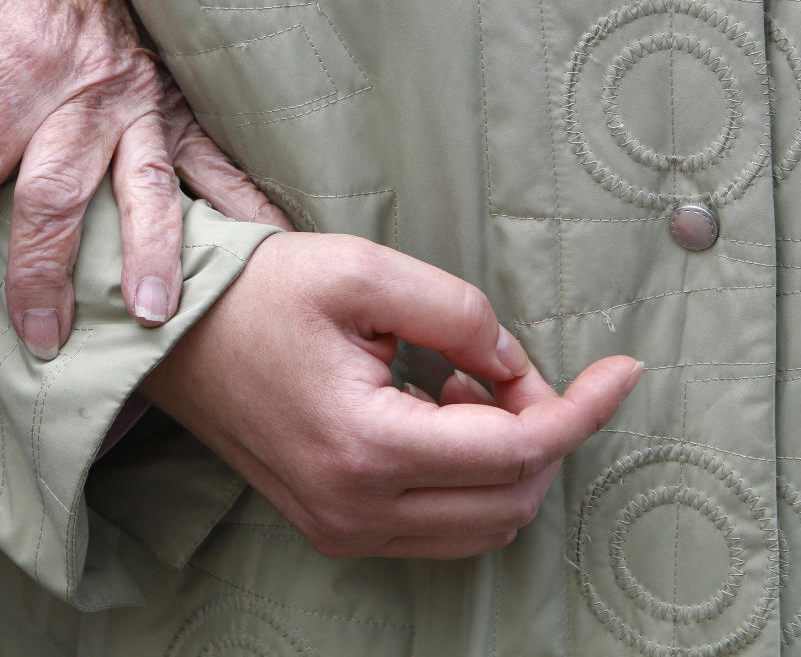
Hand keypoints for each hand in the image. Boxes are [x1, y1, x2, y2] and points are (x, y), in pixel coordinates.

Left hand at [0, 0, 289, 358]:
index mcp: (17, 67)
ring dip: (149, 255)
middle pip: (59, 197)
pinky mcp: (174, 101)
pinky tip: (268, 244)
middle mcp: (85, 91)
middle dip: (46, 272)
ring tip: (151, 317)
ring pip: (146, 189)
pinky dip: (244, 202)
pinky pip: (215, 157)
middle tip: (42, 337)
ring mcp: (140, 100)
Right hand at [142, 233, 641, 558]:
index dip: (584, 409)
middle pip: (510, 499)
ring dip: (505, 458)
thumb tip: (514, 364)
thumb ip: (458, 314)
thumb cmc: (259, 295)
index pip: (517, 450)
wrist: (176, 335)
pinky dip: (466, 478)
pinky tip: (437, 412)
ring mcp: (344, 528)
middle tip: (511, 365)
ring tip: (462, 382)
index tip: (625, 372)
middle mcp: (357, 508)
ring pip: (481, 524)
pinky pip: (438, 528)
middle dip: (543, 430)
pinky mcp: (335, 526)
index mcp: (367, 446)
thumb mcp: (363, 273)